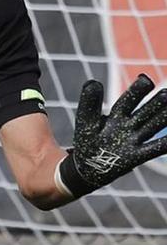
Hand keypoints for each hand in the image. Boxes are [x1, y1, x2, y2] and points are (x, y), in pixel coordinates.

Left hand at [59, 74, 166, 196]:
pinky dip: (163, 144)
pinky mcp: (135, 156)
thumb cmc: (87, 138)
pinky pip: (152, 149)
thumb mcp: (86, 120)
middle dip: (156, 103)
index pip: (128, 100)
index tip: (145, 79)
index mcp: (117, 115)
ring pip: (152, 126)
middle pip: (145, 112)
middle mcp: (129, 125)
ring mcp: (134, 140)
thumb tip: (93, 82)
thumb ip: (89, 103)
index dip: (136, 91)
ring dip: (163, 118)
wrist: (87, 165)